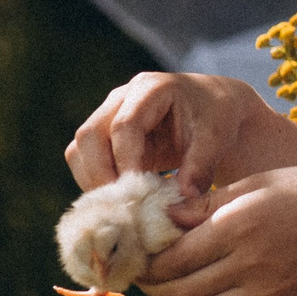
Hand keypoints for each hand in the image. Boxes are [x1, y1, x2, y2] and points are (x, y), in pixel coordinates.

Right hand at [66, 73, 279, 198]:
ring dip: (93, 180)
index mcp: (151, 89)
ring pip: (79, 149)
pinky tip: (119, 200)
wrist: (213, 108)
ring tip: (120, 206)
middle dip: (100, 173)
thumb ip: (201, 166)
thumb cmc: (217, 118)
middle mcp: (121, 98)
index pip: (124, 125)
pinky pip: (85, 160)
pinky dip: (95, 181)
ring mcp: (108, 115)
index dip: (126, 160)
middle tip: (121, 205)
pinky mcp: (105, 136)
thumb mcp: (217, 137)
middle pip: (89, 134)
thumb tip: (183, 198)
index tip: (136, 191)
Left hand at [139, 165, 296, 295]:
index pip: (170, 256)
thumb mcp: (259, 182)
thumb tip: (162, 220)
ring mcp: (264, 289)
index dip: (143, 257)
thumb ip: (207, 205)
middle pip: (176, 289)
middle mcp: (248, 264)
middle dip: (150, 282)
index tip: (133, 247)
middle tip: (141, 267)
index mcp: (238, 226)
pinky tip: (198, 289)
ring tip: (166, 282)